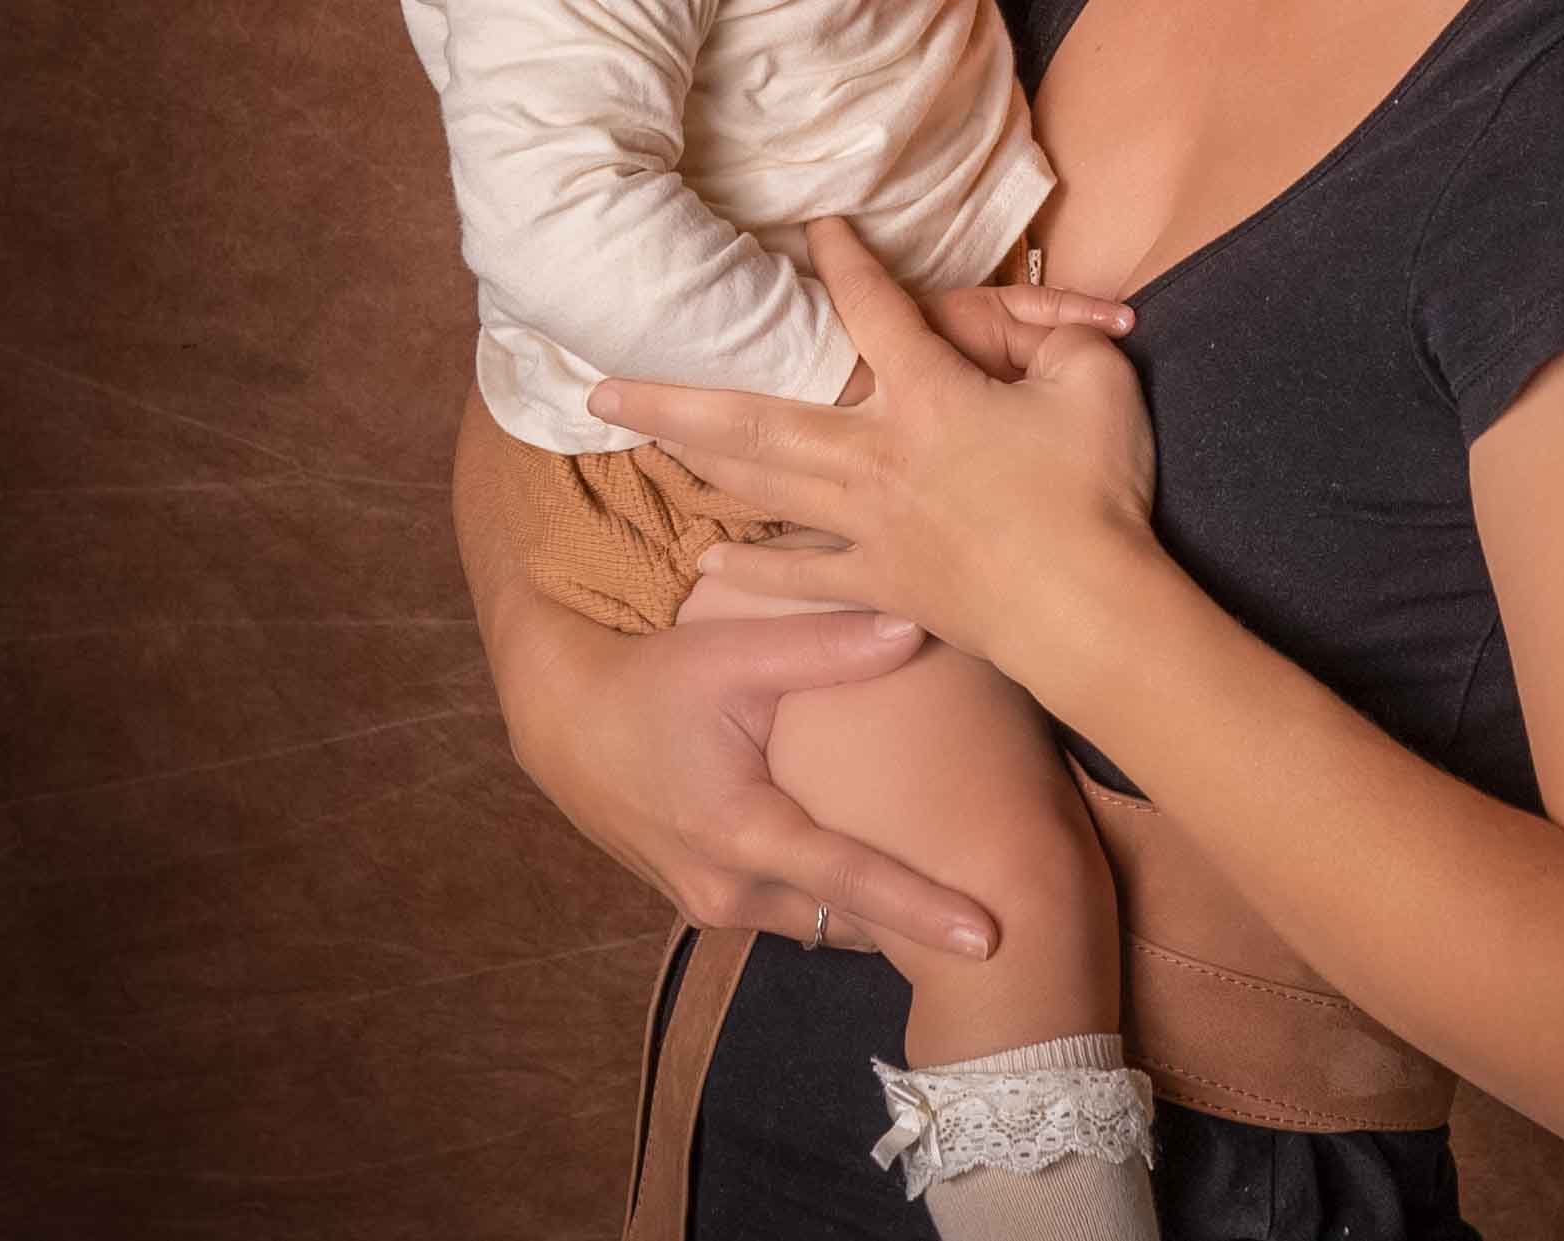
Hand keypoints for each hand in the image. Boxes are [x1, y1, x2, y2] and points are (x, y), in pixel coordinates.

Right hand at [491, 566, 999, 957]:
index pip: (851, 880)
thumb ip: (826, 645)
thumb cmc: (649, 682)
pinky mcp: (705, 897)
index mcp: (741, 831)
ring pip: (816, 917)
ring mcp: (713, 903)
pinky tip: (876, 873)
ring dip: (872, 912)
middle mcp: (729, 887)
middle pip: (844, 915)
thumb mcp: (733, 654)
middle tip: (999, 913)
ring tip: (954, 899)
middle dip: (913, 922)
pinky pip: (787, 907)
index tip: (992, 935)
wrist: (564, 721)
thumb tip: (916, 627)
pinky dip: (831, 896)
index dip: (924, 908)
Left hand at [592, 216, 1163, 678]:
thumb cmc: (1095, 490)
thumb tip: (1059, 318)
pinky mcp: (882, 583)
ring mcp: (868, 526)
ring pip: (760, 485)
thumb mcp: (1094, 382)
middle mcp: (874, 456)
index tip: (816, 227)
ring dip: (693, 459)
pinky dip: (750, 569)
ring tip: (637, 440)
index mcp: (925, 395)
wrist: (1090, 611)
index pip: (870, 311)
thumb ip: (1062, 336)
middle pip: (756, 416)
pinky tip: (706, 561)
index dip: (844, 263)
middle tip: (602, 382)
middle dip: (676, 394)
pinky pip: (800, 575)